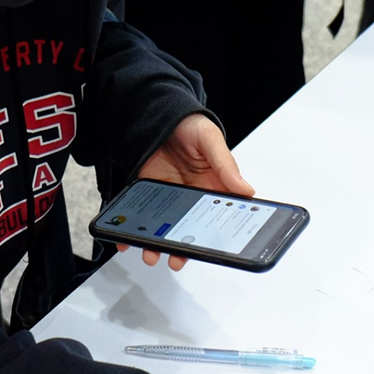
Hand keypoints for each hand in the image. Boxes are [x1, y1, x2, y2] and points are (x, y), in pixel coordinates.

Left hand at [128, 114, 252, 269]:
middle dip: (183, 248)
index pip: (219, 218)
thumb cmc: (191, 125)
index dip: (215, 236)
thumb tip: (247, 190)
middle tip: (176, 259)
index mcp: (215, 187)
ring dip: (158, 244)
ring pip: (165, 229)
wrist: (160, 113)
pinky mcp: (149, 194)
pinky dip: (132, 230)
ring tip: (151, 254)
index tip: (211, 249)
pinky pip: (142, 216)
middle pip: (190, 230)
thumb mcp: (211, 141)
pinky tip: (126, 240)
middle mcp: (193, 198)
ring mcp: (170, 198)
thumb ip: (227, 166)